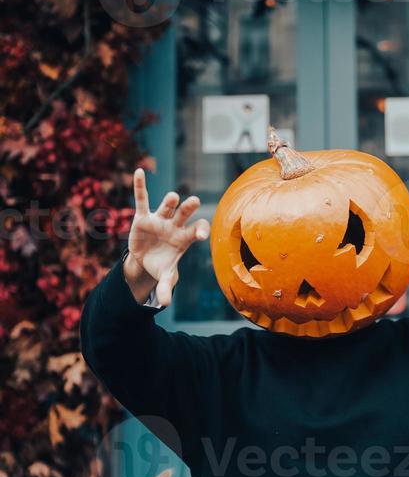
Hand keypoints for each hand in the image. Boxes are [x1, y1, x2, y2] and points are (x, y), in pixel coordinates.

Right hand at [124, 169, 209, 305]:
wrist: (145, 259)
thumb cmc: (161, 264)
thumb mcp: (164, 276)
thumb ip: (165, 287)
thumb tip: (164, 305)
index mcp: (184, 237)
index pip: (196, 229)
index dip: (199, 229)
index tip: (200, 234)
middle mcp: (174, 225)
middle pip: (184, 214)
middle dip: (189, 208)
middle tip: (194, 202)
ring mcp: (159, 219)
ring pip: (167, 206)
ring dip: (169, 201)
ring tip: (173, 197)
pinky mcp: (143, 217)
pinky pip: (141, 199)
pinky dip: (139, 186)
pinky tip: (138, 172)